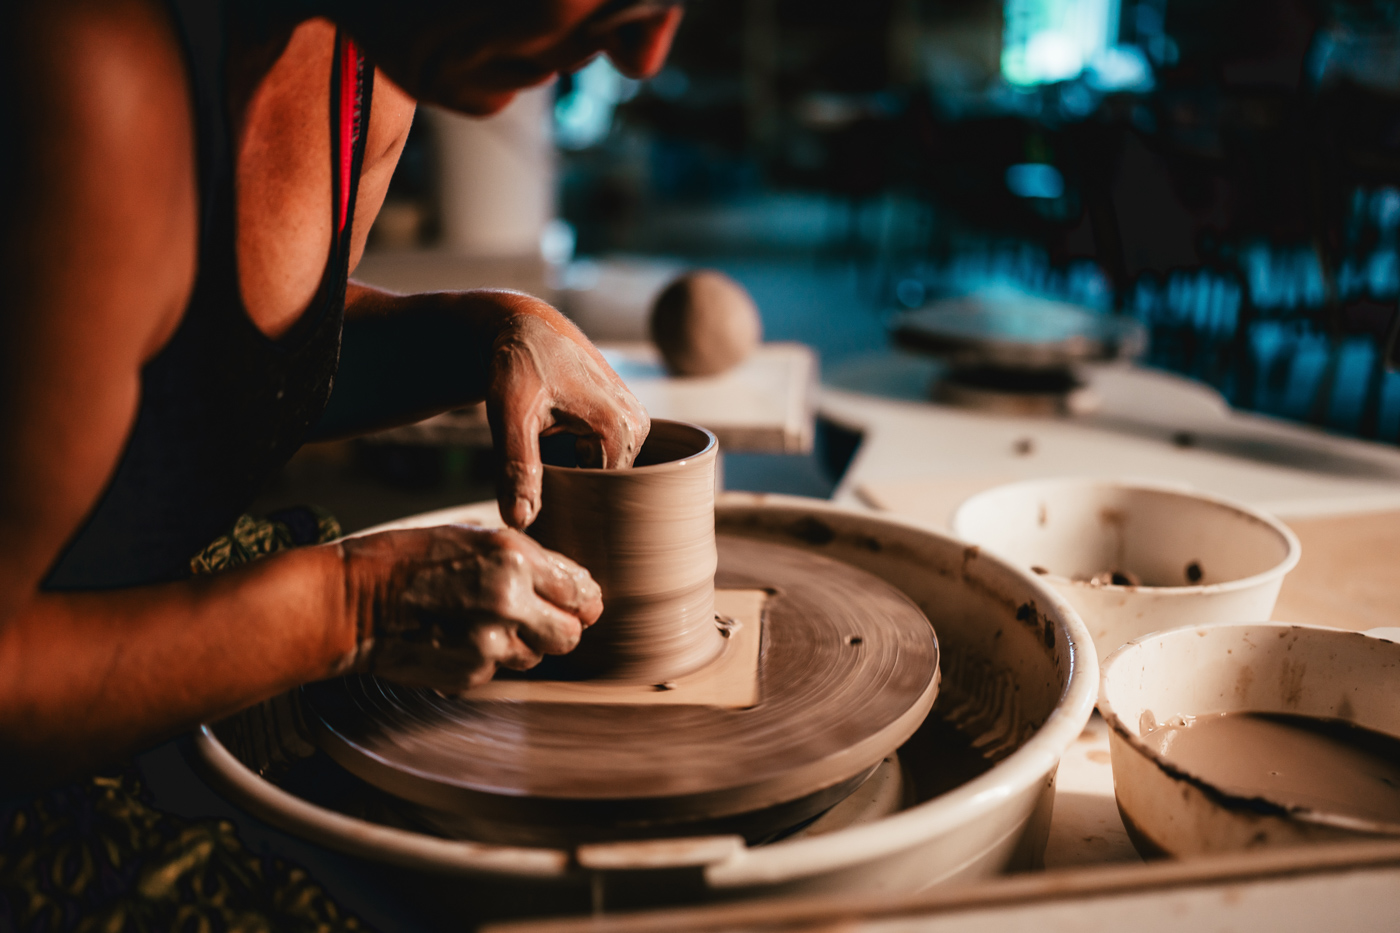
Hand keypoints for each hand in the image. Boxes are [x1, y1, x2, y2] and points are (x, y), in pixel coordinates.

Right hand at [338, 524, 602, 692]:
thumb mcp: (469, 536)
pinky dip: (486, 660)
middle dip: (559, 628)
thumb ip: (523, 558)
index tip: (576, 603)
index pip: (579, 591)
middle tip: (538, 620)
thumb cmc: (404, 561)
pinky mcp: (470, 675)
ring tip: (482, 624)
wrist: (349, 602)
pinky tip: (456, 639)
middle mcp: (509, 601)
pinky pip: (499, 672)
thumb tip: (568, 584)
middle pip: (570, 634)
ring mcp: (489, 644)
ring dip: (521, 645)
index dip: (580, 600)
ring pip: (536, 657)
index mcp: (513, 557)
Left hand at [485, 294, 649, 528]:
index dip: (572, 505)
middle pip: (610, 487)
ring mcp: (637, 420)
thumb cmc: (516, 365)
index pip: (606, 497)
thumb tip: (519, 521)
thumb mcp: (510, 415)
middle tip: (537, 475)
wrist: (525, 327)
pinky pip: (609, 457)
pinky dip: (584, 461)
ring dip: (579, 475)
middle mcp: (638, 424)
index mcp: (620, 427)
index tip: (541, 498)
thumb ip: (516, 467)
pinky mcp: (627, 417)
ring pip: (608, 473)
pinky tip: (559, 447)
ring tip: (546, 454)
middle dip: (578, 491)